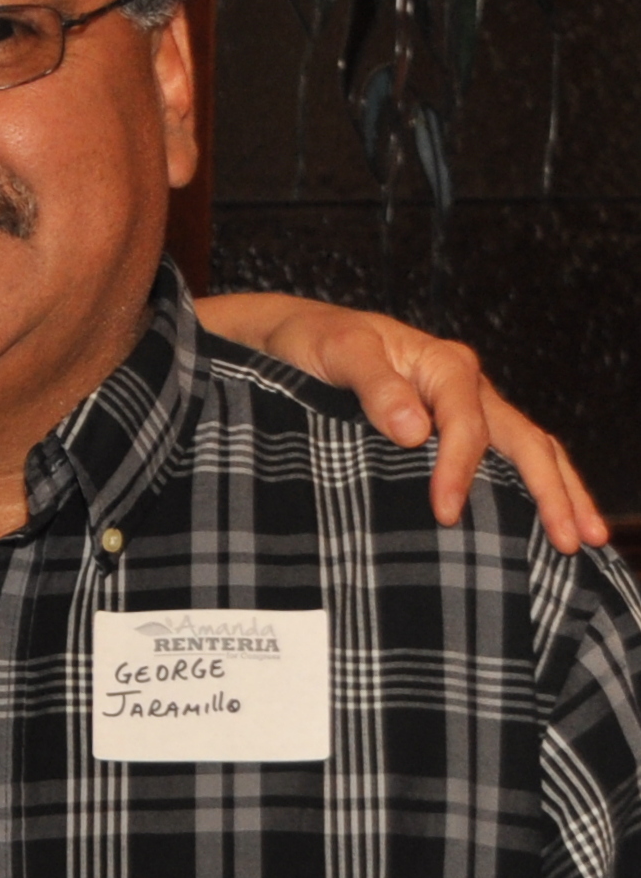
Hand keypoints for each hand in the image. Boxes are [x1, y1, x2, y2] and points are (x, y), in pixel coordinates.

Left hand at [196, 292, 608, 551]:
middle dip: (552, 490)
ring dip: (560, 492)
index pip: (466, 423)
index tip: (446, 512)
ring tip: (587, 539)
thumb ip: (373, 385)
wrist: (290, 337)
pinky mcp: (451, 428)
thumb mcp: (335, 352)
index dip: (460, 469)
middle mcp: (463, 385)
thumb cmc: (311, 342)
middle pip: (524, 439)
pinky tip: (543, 525)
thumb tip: (414, 431)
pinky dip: (531, 489)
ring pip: (528, 449)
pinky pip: (503, 458)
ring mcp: (464, 407)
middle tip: (571, 540)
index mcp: (441, 364)